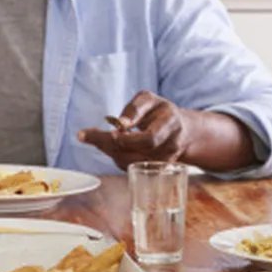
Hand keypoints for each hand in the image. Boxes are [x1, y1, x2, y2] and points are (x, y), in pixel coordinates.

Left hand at [76, 92, 190, 168]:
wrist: (185, 132)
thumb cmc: (161, 111)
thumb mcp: (149, 100)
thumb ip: (134, 109)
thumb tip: (120, 123)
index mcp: (170, 124)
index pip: (148, 138)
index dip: (128, 139)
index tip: (110, 133)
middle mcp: (170, 145)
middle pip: (136, 153)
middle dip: (108, 144)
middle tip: (86, 135)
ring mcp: (165, 161)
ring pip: (130, 162)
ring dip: (108, 151)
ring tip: (91, 137)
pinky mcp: (157, 171)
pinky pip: (131, 167)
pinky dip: (115, 156)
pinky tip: (105, 145)